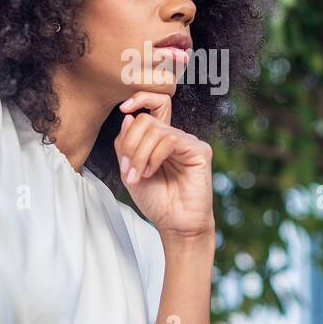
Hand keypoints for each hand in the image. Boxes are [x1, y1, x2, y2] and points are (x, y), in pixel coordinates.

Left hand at [114, 91, 212, 240]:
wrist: (175, 224)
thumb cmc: (157, 201)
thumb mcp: (129, 170)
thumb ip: (126, 144)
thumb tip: (129, 116)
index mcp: (161, 139)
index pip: (155, 104)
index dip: (139, 99)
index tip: (123, 109)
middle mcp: (176, 137)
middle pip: (146, 120)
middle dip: (130, 144)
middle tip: (128, 169)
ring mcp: (188, 142)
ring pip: (155, 130)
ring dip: (139, 154)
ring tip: (138, 175)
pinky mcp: (199, 150)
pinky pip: (170, 140)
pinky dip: (153, 156)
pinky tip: (151, 172)